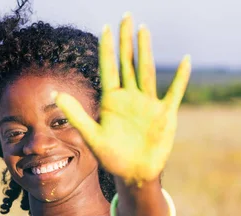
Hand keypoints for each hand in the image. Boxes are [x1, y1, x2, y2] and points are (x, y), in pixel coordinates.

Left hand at [54, 13, 190, 184]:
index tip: (105, 27)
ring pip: (146, 71)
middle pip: (128, 63)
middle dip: (126, 40)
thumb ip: (76, 114)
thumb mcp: (92, 136)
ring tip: (143, 29)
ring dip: (145, 51)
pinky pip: (174, 92)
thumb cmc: (112, 157)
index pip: (109, 68)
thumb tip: (56, 93)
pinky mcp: (164, 114)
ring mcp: (148, 104)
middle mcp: (130, 97)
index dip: (107, 48)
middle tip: (125, 16)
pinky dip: (180, 78)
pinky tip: (185, 61)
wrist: (134, 174)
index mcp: (112, 101)